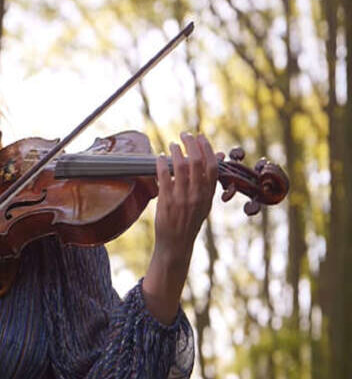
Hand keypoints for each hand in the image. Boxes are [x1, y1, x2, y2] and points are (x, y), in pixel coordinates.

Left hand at [154, 132, 217, 260]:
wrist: (176, 244)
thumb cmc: (190, 221)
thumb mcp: (205, 203)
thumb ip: (209, 181)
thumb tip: (219, 155)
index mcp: (208, 195)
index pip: (212, 166)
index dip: (207, 149)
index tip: (200, 137)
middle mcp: (197, 195)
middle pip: (196, 162)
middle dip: (190, 144)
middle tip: (184, 135)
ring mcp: (182, 198)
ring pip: (180, 167)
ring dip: (176, 151)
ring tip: (172, 144)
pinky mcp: (166, 201)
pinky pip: (164, 177)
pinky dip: (161, 163)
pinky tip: (159, 157)